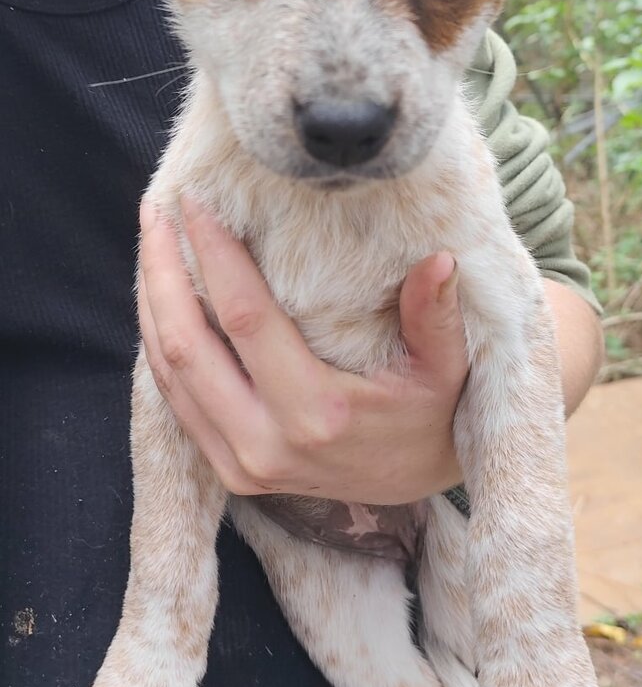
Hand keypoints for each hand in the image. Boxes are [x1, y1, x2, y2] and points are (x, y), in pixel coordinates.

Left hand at [137, 199, 467, 504]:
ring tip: (151, 248)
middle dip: (162, 272)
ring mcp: (240, 465)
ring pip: (168, 376)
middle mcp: (265, 444)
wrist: (411, 483)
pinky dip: (160, 349)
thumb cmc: (430, 420)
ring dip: (151, 306)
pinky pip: (175, 404)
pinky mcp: (230, 472)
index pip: (246, 318)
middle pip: (185, 346)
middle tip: (156, 214)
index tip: (197, 202)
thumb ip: (436, 316)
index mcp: (318, 413)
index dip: (215, 255)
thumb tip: (440, 259)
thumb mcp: (445, 370)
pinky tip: (161, 306)